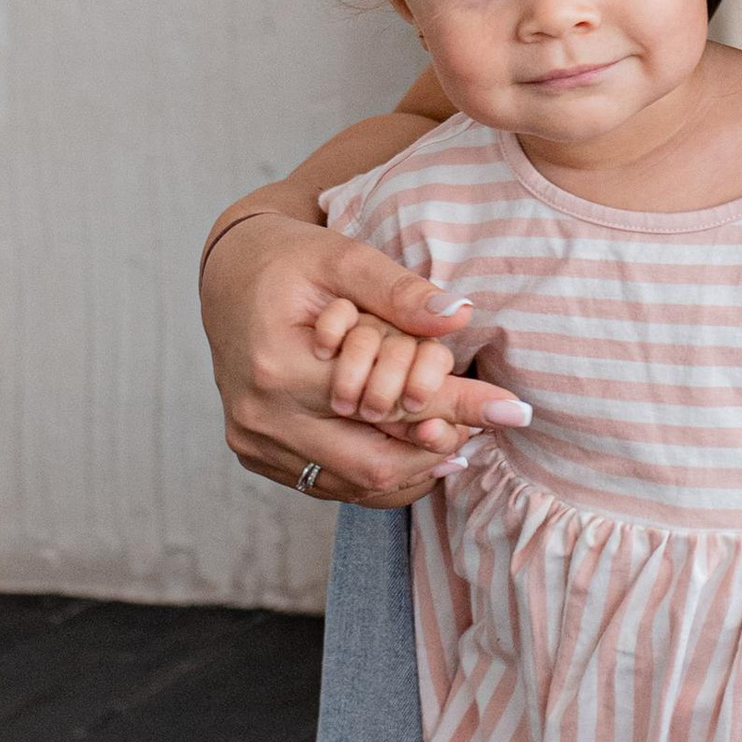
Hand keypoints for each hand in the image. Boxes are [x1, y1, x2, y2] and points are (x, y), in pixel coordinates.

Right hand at [201, 210, 528, 507]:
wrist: (227, 275)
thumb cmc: (289, 259)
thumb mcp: (343, 258)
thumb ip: (399, 291)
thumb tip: (459, 317)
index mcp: (279, 368)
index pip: (388, 405)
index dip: (457, 408)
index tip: (514, 409)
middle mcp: (261, 417)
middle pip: (374, 464)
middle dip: (439, 450)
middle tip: (488, 430)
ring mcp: (254, 442)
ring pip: (354, 484)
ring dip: (412, 468)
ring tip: (460, 438)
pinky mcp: (256, 454)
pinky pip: (330, 484)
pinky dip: (379, 472)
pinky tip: (417, 449)